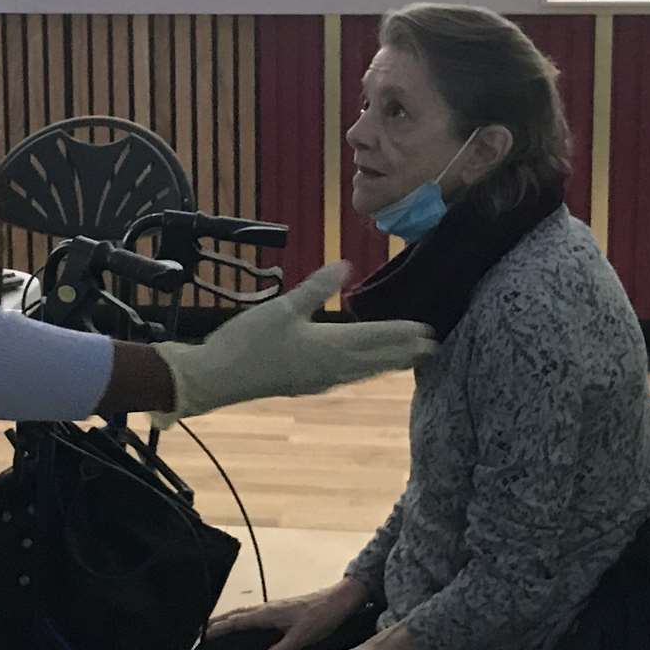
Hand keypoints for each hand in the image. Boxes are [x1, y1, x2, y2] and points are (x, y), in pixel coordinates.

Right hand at [152, 263, 433, 423]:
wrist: (217, 378)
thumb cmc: (248, 341)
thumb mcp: (283, 308)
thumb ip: (316, 288)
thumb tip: (346, 265)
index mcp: (330, 347)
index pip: (376, 338)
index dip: (402, 334)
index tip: (428, 331)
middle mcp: (331, 368)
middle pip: (377, 359)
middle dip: (404, 352)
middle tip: (432, 347)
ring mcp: (318, 380)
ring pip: (363, 371)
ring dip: (387, 363)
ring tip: (407, 359)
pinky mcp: (305, 384)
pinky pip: (347, 376)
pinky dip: (364, 370)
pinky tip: (361, 369)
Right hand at [207, 579, 369, 649]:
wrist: (338, 600)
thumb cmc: (320, 617)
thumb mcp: (300, 638)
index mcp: (268, 613)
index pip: (237, 621)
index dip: (219, 628)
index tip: (203, 634)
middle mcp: (267, 608)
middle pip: (237, 614)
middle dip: (219, 621)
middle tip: (202, 631)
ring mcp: (274, 607)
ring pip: (245, 613)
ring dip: (230, 619)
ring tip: (217, 627)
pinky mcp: (281, 609)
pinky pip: (254, 614)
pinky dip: (242, 619)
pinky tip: (246, 626)